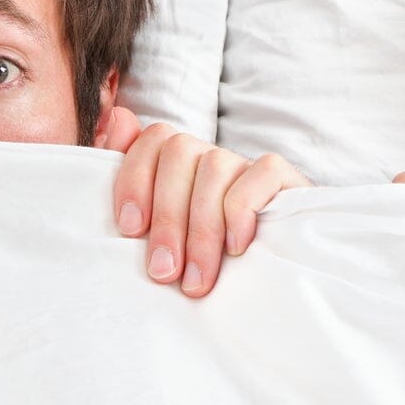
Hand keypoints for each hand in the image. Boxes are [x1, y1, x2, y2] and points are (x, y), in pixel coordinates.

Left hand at [98, 109, 308, 297]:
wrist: (284, 286)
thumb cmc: (212, 268)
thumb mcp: (165, 239)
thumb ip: (136, 184)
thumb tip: (118, 117)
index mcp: (182, 167)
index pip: (153, 139)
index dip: (134, 179)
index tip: (129, 230)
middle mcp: (214, 159)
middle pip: (178, 152)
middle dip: (166, 218)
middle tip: (163, 272)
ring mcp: (249, 167)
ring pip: (214, 167)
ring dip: (201, 229)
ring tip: (196, 280)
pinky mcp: (287, 179)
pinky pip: (259, 174)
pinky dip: (241, 211)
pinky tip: (236, 249)